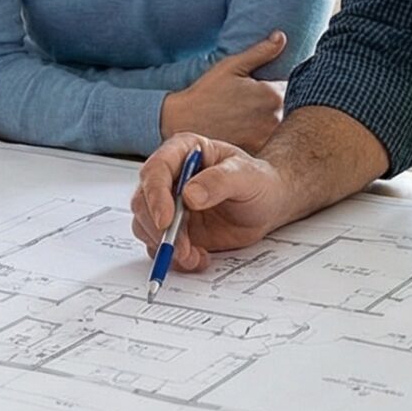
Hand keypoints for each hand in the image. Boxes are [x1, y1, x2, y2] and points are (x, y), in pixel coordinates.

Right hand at [129, 134, 303, 273]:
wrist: (268, 205)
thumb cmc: (258, 181)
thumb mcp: (246, 176)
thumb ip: (219, 181)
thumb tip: (189, 194)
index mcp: (182, 152)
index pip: (155, 170)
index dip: (155, 196)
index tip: (166, 220)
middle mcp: (169, 178)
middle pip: (142, 201)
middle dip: (158, 229)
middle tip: (181, 248)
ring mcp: (168, 205)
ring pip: (145, 226)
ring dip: (165, 246)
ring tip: (194, 256)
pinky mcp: (174, 229)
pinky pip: (159, 246)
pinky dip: (175, 258)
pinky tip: (198, 258)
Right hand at [160, 31, 287, 151]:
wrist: (183, 122)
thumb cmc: (206, 92)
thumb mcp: (232, 66)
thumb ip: (261, 52)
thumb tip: (281, 37)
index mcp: (273, 94)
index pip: (293, 87)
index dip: (280, 86)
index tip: (266, 88)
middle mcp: (275, 117)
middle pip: (290, 109)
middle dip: (278, 105)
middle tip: (254, 105)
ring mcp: (267, 136)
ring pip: (281, 127)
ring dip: (272, 122)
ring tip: (249, 119)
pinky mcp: (257, 151)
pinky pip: (269, 143)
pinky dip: (263, 138)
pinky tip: (246, 132)